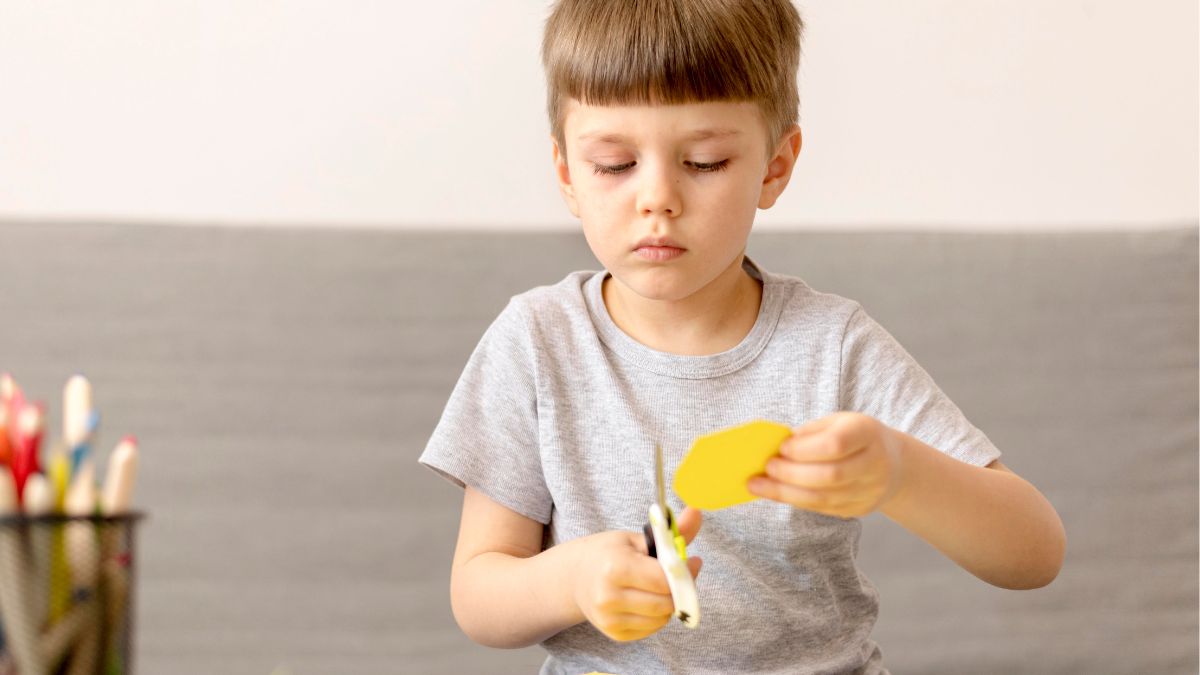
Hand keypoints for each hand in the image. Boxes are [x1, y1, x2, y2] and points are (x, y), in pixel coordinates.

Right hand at [570, 508, 702, 641]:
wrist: (576, 576)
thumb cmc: (608, 553)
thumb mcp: (636, 538)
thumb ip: (670, 531)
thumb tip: (697, 512)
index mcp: (615, 567)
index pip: (664, 580)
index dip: (684, 572)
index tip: (691, 563)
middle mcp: (609, 597)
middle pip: (666, 603)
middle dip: (679, 590)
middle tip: (679, 576)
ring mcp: (610, 619)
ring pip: (662, 619)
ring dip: (669, 604)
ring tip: (658, 587)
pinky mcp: (615, 635)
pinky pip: (651, 630)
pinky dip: (657, 616)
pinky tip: (647, 600)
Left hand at [747, 412, 904, 517]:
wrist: (894, 464)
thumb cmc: (856, 437)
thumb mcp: (838, 422)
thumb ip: (811, 432)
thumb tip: (778, 447)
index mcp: (868, 433)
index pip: (836, 445)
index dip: (805, 449)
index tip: (781, 448)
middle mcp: (875, 464)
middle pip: (830, 475)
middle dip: (791, 474)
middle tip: (766, 468)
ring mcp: (870, 491)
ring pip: (824, 498)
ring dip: (786, 492)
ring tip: (759, 485)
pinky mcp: (860, 509)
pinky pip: (822, 508)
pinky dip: (795, 501)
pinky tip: (775, 493)